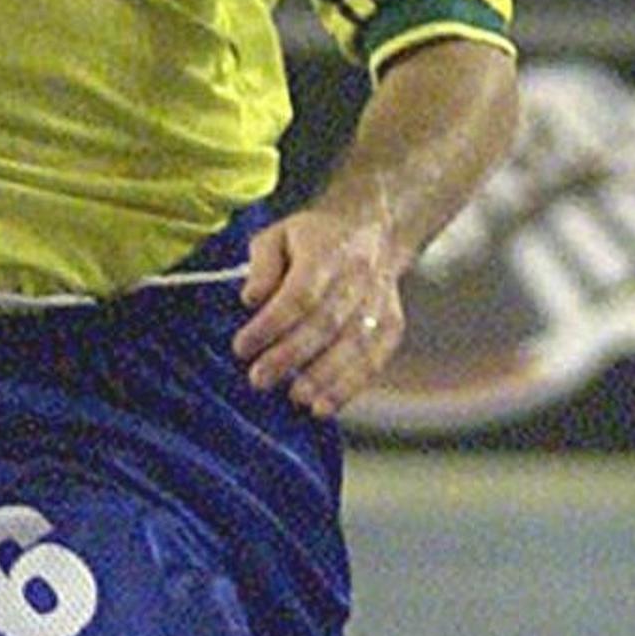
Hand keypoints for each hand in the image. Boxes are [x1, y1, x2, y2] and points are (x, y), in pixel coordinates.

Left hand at [231, 207, 409, 419]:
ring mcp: (379, 302)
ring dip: (325, 377)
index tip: (242, 347)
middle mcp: (358, 278)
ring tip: (297, 398)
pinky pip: (376, 358)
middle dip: (290, 356)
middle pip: (327, 324)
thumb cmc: (313, 238)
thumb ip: (262, 265)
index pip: (299, 294)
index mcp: (327, 253)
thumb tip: (251, 298)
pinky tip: (325, 406)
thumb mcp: (277, 235)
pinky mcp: (392, 322)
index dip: (271, 324)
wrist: (373, 229)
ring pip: (356, 345)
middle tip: (259, 379)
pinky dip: (352, 385)